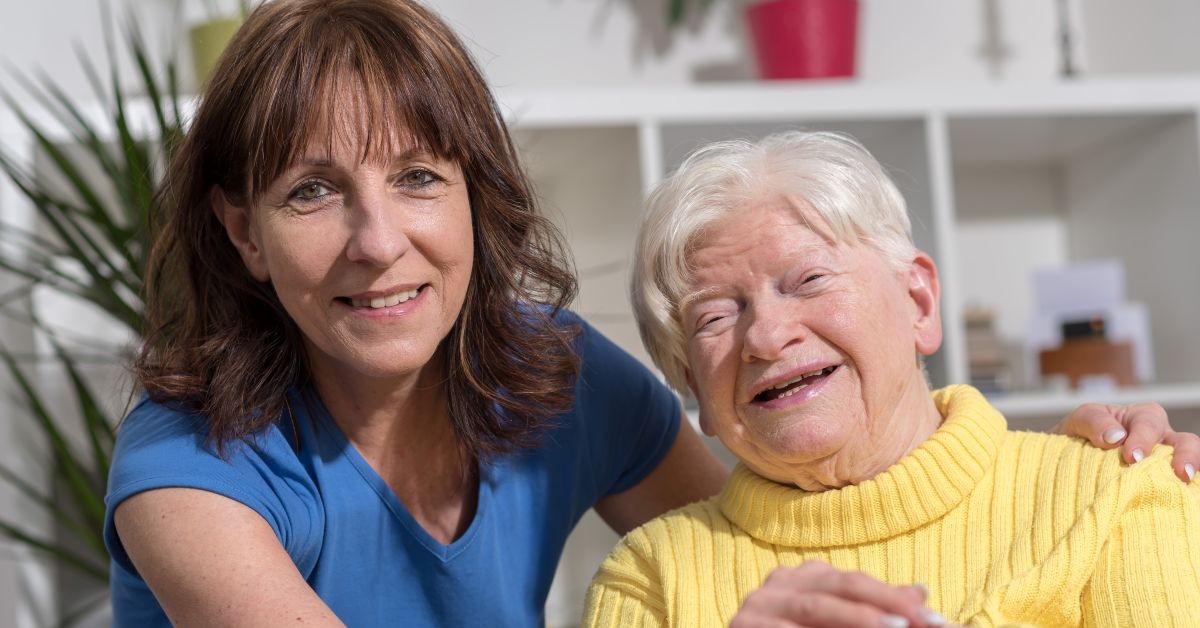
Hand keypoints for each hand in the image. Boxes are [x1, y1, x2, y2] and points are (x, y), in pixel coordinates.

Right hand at [730, 561, 946, 627]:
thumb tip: (920, 591)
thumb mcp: (839, 626)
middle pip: (839, 589)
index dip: (896, 599)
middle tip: (920, 625)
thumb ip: (876, 610)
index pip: (856, 581)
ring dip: (857, 621)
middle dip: (883, 607)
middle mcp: (779, 584)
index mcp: (803, 578)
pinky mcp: (743, 627)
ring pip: (814, 609)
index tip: (938, 623)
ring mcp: (757, 606)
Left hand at [1054, 402, 1199, 481]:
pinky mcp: (1160, 485)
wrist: (1065, 463)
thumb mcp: (1079, 421)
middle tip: (1180, 473)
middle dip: (1186, 454)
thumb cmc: (1077, 437)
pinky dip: (1183, 492)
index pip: (1150, 423)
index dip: (1144, 438)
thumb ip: (1094, 421)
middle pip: (1185, 441)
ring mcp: (1162, 463)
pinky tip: (1180, 501)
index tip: (1132, 457)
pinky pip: (1177, 488)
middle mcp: (1159, 439)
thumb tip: (1116, 437)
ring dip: (1193, 470)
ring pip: (1189, 464)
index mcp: (1139, 418)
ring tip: (1186, 485)